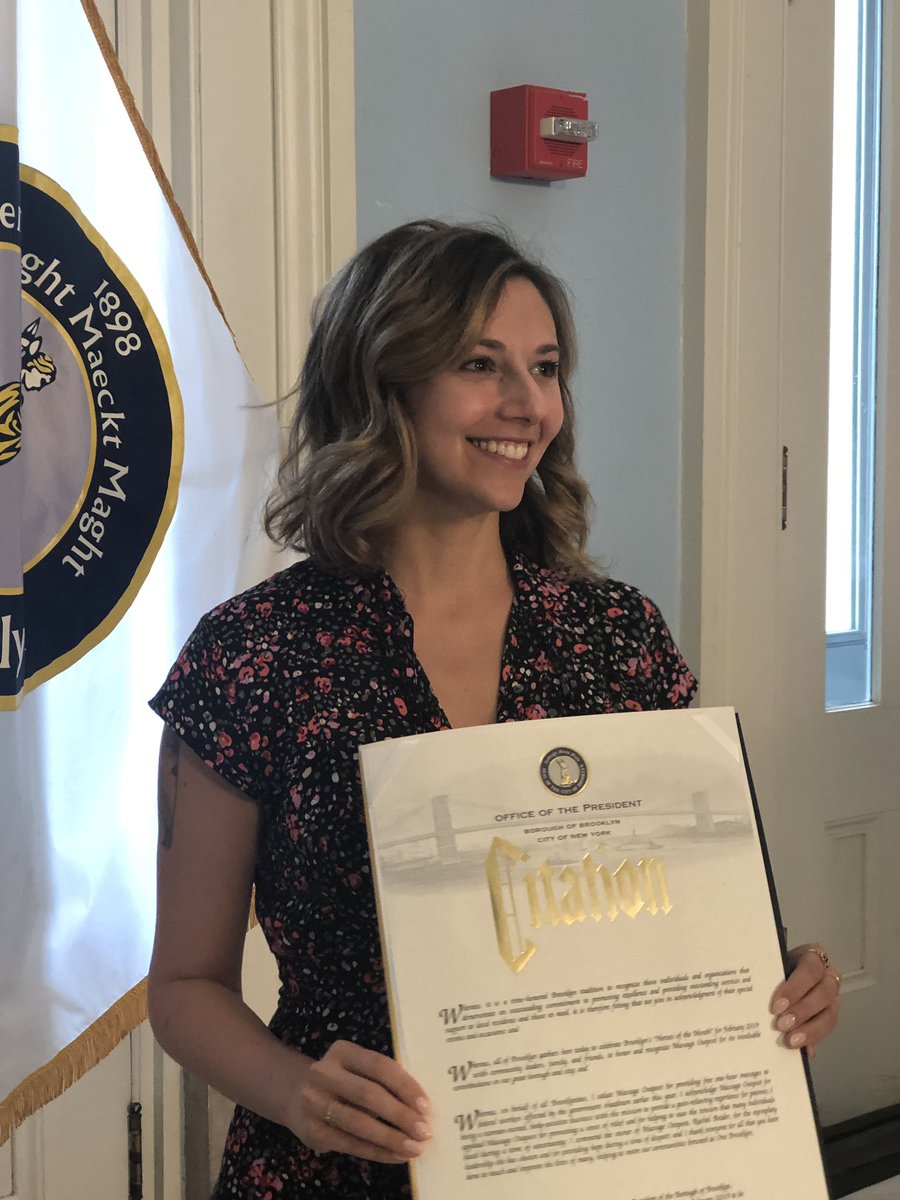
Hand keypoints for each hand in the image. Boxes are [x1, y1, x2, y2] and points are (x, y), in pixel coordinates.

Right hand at [287, 1040, 431, 1162]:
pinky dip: (377, 1152)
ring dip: (391, 1138)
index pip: (379, 1066)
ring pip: (359, 1124)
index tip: (426, 1106)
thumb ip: (380, 1078)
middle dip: (401, 1115)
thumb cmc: (340, 1079)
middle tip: (424, 1131)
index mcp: (342, 1051)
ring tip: (414, 1148)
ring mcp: (315, 1103)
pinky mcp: (312, 1132)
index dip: (405, 1086)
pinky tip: (396, 1156)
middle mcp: (324, 1074)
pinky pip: (351, 1144)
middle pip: (369, 1095)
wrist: (293, 1093)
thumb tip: (420, 1107)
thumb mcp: (355, 1067)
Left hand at [770, 944, 841, 1058]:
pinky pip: (828, 1030)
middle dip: (803, 1010)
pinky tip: (803, 1050)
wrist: (777, 977)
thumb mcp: (771, 969)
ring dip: (810, 1029)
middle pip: (825, 992)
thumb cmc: (774, 969)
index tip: (777, 1006)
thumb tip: (765, 1008)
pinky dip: (814, 1040)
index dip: (796, 988)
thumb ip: (769, 980)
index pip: (811, 968)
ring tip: (790, 1040)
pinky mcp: (830, 1016)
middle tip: (781, 1024)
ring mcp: (833, 997)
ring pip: (830, 1014)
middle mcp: (828, 975)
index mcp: (812, 956)